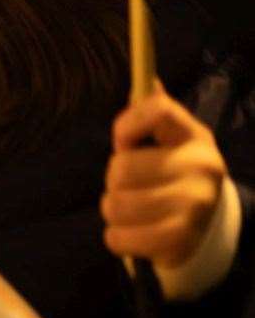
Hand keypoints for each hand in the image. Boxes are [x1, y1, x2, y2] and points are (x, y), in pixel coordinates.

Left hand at [102, 82, 226, 267]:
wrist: (203, 227)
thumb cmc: (171, 177)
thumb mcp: (167, 143)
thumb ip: (151, 116)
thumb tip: (147, 78)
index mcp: (194, 136)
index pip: (157, 111)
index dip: (126, 124)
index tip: (122, 141)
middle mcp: (201, 167)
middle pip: (121, 168)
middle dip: (114, 181)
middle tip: (133, 187)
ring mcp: (194, 205)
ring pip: (116, 204)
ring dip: (114, 211)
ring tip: (133, 211)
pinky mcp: (180, 239)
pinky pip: (117, 237)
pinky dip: (117, 238)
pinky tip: (135, 233)